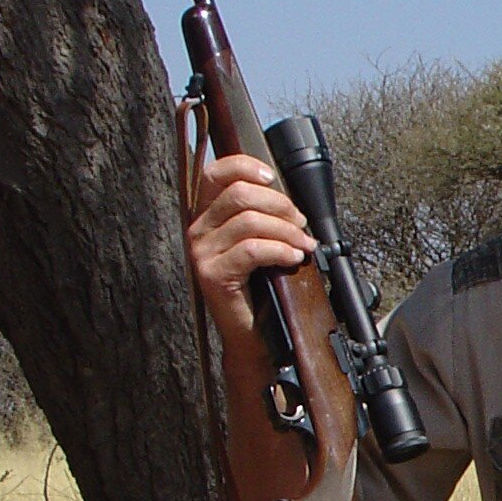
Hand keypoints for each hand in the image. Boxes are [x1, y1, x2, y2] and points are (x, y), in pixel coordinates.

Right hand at [186, 153, 313, 353]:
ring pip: (249, 221)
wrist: (253, 334)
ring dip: (286, 231)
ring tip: (302, 245)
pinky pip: (252, 250)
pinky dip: (279, 250)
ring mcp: (202, 252)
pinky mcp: (212, 274)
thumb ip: (265, 217)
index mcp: (208, 216)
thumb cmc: (261, 288)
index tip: (272, 178)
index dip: (245, 167)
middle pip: (239, 193)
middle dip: (280, 205)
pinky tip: (292, 258)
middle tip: (300, 223)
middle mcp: (199, 230)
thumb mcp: (261, 243)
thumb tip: (289, 201)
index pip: (216, 173)